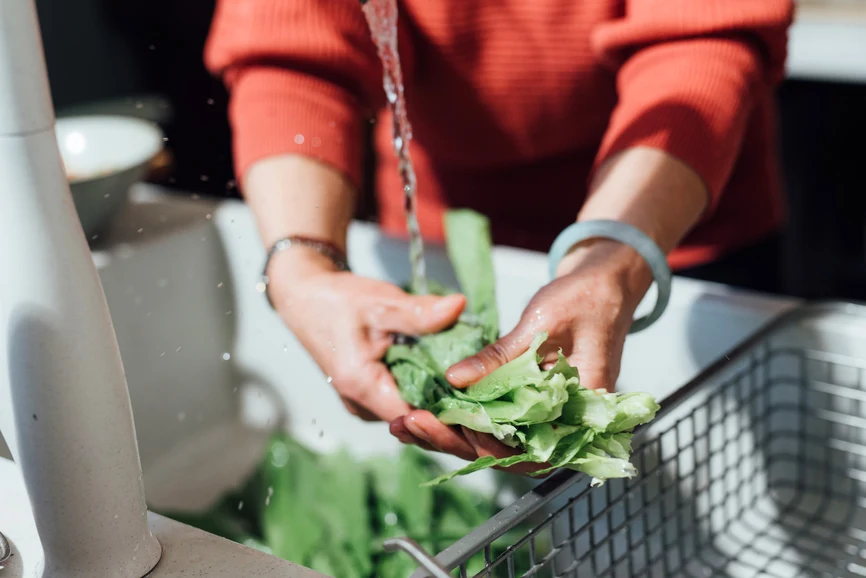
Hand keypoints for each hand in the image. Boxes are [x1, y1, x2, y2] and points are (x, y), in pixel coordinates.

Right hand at [268, 248, 478, 456]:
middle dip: (452, 410)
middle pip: (418, 420)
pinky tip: (452, 377)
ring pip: (413, 412)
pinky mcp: (370, 395)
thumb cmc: (338, 300)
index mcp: (362, 388)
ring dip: (441, 400)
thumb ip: (420, 312)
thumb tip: (460, 306)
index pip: (416, 418)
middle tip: (490, 394)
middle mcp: (362, 405)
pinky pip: (405, 400)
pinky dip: (427, 391)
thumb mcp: (381, 302)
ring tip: (477, 386)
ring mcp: (365, 403)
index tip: (484, 401)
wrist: (305, 298)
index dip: (451, 414)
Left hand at [393, 239, 653, 466]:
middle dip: (455, 442)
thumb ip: (500, 357)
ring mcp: (548, 414)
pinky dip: (464, 416)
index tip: (454, 428)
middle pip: (507, 453)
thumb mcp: (540, 323)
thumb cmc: (586, 298)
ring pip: (496, 440)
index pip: (535, 451)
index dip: (492, 448)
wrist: (605, 283)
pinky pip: (496, 419)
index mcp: (583, 411)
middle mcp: (566, 422)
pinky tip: (429, 411)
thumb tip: (455, 379)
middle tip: (410, 426)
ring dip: (452, 434)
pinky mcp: (532, 401)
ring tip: (407, 424)